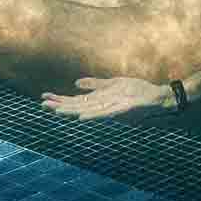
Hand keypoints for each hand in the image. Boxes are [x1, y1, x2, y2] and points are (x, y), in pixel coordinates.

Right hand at [40, 75, 173, 120]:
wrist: (157, 99)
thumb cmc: (136, 92)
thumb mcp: (113, 85)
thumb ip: (95, 85)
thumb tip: (75, 84)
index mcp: (99, 100)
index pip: (75, 101)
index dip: (60, 99)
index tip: (44, 97)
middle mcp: (102, 106)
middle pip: (77, 107)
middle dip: (60, 106)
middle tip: (42, 104)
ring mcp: (112, 109)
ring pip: (88, 111)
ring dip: (72, 112)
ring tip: (57, 111)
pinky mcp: (123, 110)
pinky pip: (106, 114)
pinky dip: (94, 115)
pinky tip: (83, 117)